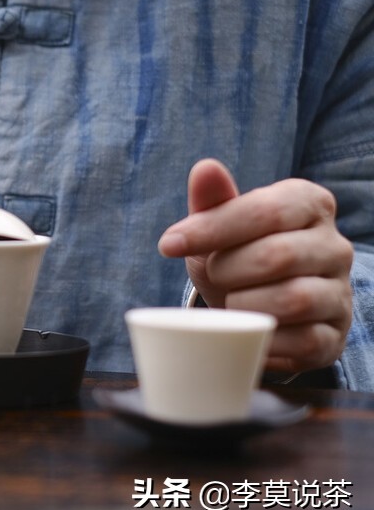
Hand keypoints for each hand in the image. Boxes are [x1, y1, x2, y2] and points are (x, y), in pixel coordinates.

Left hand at [158, 159, 353, 372]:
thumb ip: (211, 200)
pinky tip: (245, 332)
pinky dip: (264, 340)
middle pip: (278, 256)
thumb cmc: (236, 257)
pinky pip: (303, 341)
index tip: (169, 245)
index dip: (212, 228)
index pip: (266, 210)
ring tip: (228, 303)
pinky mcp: (334, 336)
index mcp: (309, 204)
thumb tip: (205, 168)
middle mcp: (334, 245)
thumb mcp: (217, 227)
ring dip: (244, 305)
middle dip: (227, 270)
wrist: (256, 307)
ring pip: (295, 299)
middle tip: (210, 275)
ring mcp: (340, 292)